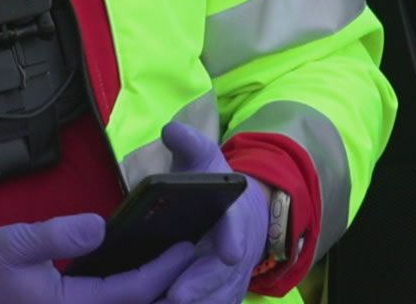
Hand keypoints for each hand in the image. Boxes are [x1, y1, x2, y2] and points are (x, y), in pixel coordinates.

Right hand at [0, 213, 195, 303]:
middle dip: (172, 282)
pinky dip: (136, 291)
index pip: (134, 289)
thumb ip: (56, 236)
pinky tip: (146, 271)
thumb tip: (100, 225)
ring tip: (182, 258)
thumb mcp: (14, 245)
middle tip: (200, 249)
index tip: (188, 243)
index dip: (164, 267)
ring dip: (156, 288)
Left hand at [155, 123, 269, 303]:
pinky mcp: (221, 297)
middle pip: (222, 276)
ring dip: (194, 301)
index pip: (238, 230)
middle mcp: (238, 255)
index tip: (229, 253)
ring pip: (216, 299)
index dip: (232, 241)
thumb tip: (171, 130)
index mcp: (236, 218)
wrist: (245, 212)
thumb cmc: (217, 186)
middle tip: (175, 295)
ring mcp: (232, 281)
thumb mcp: (205, 159)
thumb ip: (189, 143)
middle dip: (200, 286)